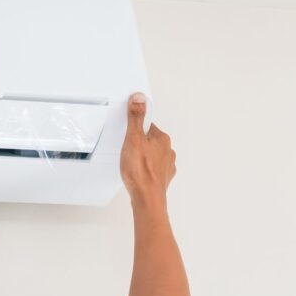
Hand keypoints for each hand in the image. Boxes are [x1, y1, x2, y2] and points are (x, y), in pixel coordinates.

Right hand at [120, 92, 175, 208]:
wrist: (147, 197)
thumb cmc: (140, 171)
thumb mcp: (133, 138)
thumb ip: (136, 118)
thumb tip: (139, 99)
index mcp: (162, 139)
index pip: (149, 126)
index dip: (136, 129)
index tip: (130, 132)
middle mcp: (168, 151)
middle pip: (151, 140)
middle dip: (140, 143)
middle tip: (128, 148)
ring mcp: (166, 165)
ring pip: (153, 155)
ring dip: (144, 157)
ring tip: (132, 161)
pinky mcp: (162, 178)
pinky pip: (153, 169)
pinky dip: (146, 169)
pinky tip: (138, 173)